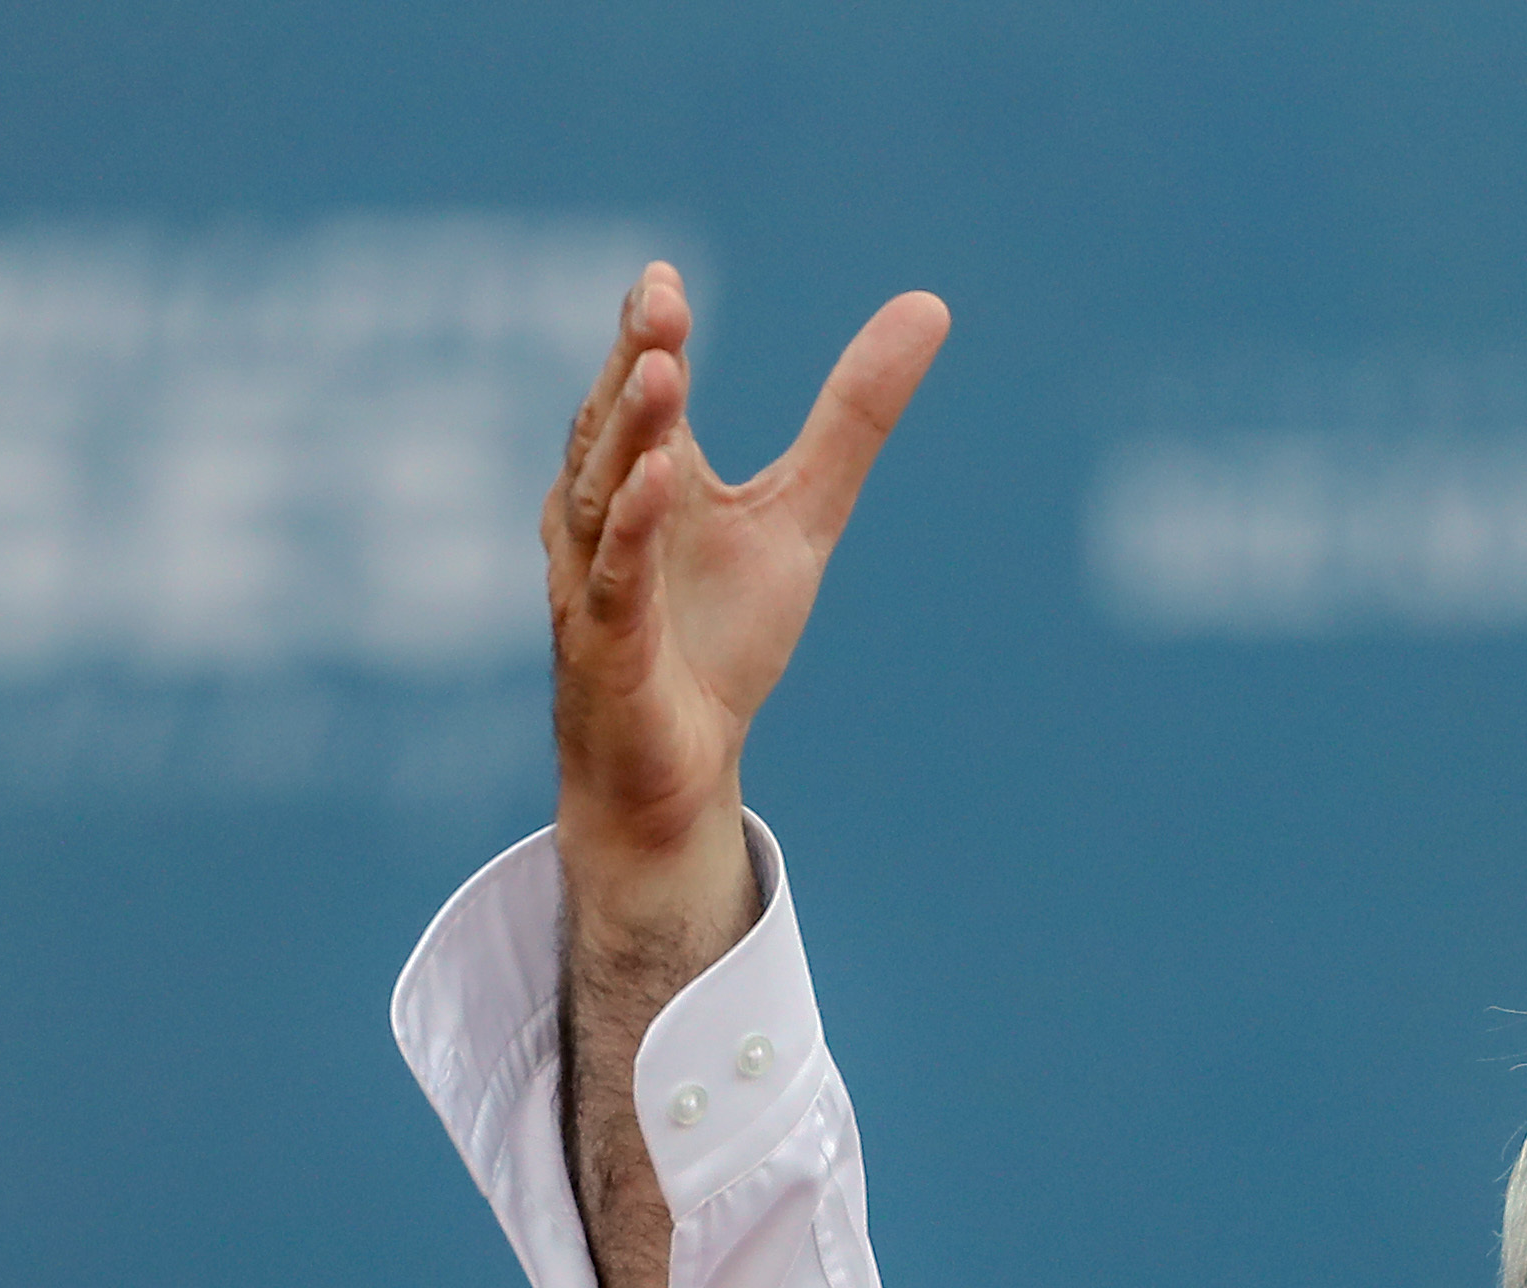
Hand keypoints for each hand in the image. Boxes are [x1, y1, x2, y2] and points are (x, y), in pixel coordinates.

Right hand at [544, 263, 950, 956]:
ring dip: (631, 431)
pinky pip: (616, 582)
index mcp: (645, 477)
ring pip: (606, 494)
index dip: (651, 334)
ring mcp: (596, 581)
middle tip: (661, 302)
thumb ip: (852, 419)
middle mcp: (604, 517)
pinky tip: (659, 482)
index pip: (643, 390)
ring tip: (660, 369)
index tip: (665, 278)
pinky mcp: (607, 649)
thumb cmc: (719, 636)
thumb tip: (930, 305)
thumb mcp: (803, 515)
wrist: (678, 768)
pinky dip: (633, 533)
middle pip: (614, 427)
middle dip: (636, 362)